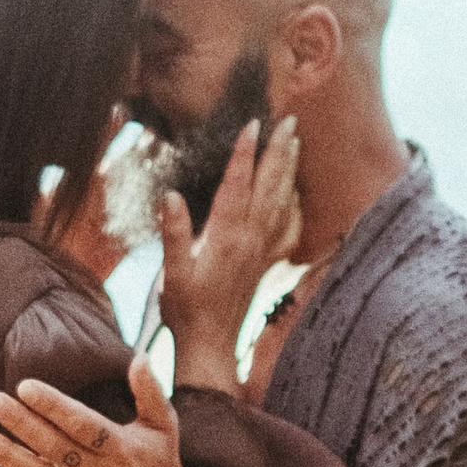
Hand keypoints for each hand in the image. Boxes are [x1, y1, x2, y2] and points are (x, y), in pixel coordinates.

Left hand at [0, 354, 189, 466]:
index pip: (81, 424)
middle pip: (54, 447)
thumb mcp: (164, 426)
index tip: (25, 387)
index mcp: (119, 447)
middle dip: (21, 424)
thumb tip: (141, 357)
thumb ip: (150, 391)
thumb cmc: (160, 462)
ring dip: (9, 457)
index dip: (53, 406)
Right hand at [159, 115, 300, 390]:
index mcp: (226, 237)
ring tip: (296, 142)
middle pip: (269, 186)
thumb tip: (171, 196)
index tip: (253, 124)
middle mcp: (250, 240)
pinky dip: (293, 205)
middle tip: (289, 121)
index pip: (238, 185)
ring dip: (289, 169)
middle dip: (279, 151)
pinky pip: (286, 227)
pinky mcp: (265, 262)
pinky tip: (294, 193)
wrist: (210, 346)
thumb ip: (174, 234)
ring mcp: (261, 251)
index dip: (245, 153)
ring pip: (281, 201)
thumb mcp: (171, 273)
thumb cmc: (185, 310)